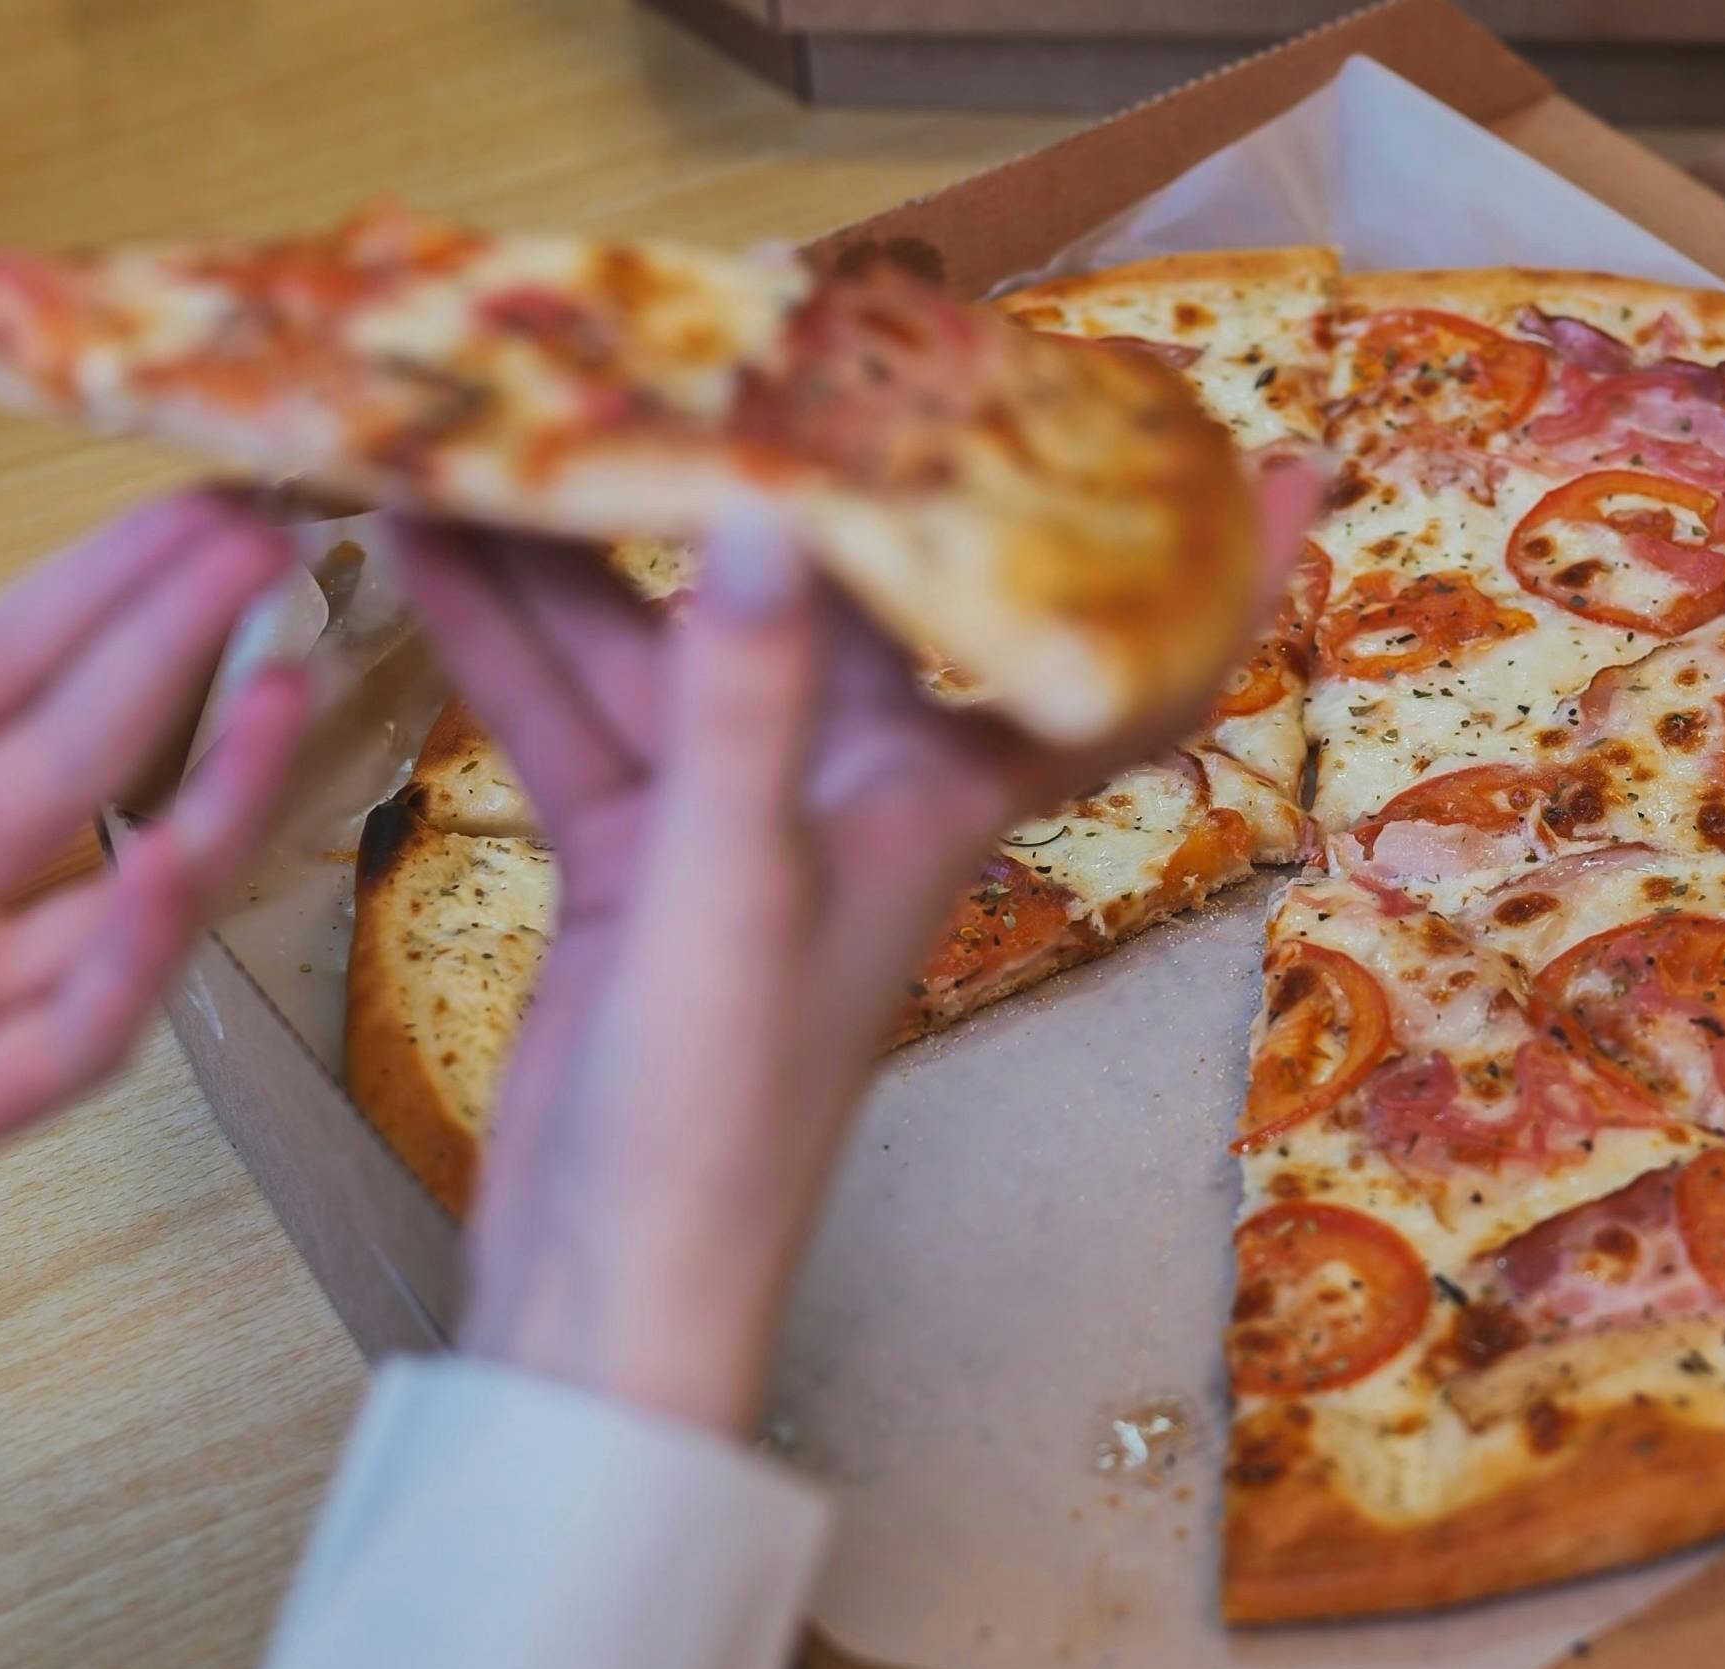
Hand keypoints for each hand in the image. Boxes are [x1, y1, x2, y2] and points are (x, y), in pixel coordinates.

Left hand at [0, 491, 308, 1295]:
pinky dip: (136, 946)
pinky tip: (177, 857)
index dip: (106, 582)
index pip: (5, 661)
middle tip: (282, 544)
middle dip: (189, 637)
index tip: (199, 506)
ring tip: (289, 682)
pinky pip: (80, 1025)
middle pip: (87, 739)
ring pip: (128, 878)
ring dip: (220, 782)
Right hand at [392, 475, 1314, 1434]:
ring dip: (595, 544)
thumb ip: (742, 706)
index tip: (1289, 468)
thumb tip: (762, 528)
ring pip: (679, 642)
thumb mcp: (733, 892)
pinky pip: (583, 711)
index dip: (1216, 576)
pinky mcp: (640, 856)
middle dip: (807, 477)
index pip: (1119, 672)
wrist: (606, 1281)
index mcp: (937, 801)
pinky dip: (515, 636)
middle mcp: (857, 791)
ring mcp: (740, 819)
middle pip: (850, 600)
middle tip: (770, 330)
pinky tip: (435, 542)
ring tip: (507, 412)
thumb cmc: (716, 1124)